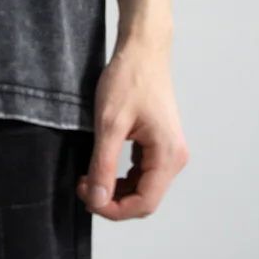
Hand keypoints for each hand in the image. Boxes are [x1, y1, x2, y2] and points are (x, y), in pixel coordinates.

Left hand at [76, 39, 189, 219]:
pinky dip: (124, 176)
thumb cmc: (129, 78)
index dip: (114, 209)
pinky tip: (104, 168)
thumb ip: (103, 165)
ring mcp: (169, 150)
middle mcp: (174, 157)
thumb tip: (98, 199)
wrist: (142, 49)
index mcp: (167, 155)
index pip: (144, 203)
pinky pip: (144, 172)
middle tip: (84, 187)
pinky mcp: (160, 142)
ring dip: (118, 189)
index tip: (87, 199)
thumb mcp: (109, 123)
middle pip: (145, 198)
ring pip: (144, 187)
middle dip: (114, 200)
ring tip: (90, 178)